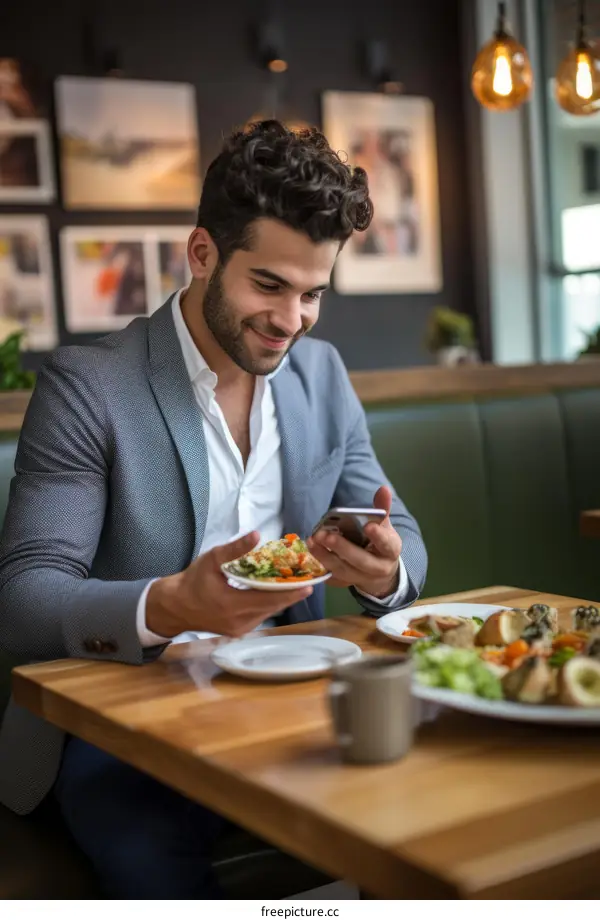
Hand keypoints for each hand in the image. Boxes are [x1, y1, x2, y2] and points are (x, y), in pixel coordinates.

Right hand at [146, 532, 312, 638]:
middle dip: (291, 594)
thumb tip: (256, 535)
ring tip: (296, 585)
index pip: (269, 598)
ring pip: (268, 612)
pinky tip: (276, 593)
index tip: (309, 585)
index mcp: (232, 604)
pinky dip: (270, 604)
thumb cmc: (193, 581)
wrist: (176, 606)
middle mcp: (239, 621)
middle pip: (273, 606)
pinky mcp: (238, 631)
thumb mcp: (212, 560)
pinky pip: (260, 616)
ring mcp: (239, 629)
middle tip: (309, 582)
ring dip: (282, 599)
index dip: (290, 592)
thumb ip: (235, 549)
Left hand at [307, 486, 400, 598]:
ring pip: (343, 570)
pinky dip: (321, 566)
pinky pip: (332, 578)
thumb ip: (381, 509)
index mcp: (390, 551)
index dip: (378, 536)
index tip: (368, 526)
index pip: (386, 544)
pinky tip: (311, 553)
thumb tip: (383, 489)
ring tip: (312, 541)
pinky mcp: (346, 583)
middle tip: (326, 535)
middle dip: (342, 548)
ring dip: (325, 556)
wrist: (380, 573)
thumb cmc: (380, 544)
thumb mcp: (384, 527)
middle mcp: (378, 568)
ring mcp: (361, 578)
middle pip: (361, 561)